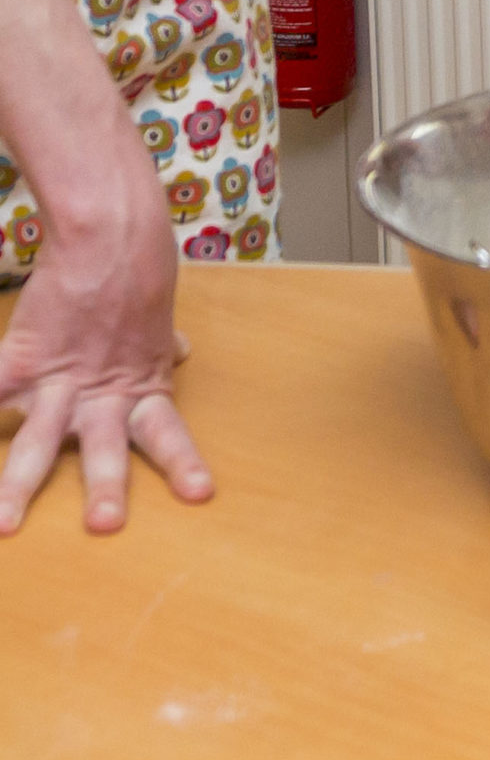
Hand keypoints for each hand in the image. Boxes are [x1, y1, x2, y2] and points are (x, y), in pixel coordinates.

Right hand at [0, 181, 211, 533]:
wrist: (110, 232)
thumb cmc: (137, 274)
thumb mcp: (157, 321)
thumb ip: (164, 347)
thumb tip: (185, 350)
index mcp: (140, 389)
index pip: (166, 435)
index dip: (182, 465)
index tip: (199, 494)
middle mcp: (101, 396)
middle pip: (106, 449)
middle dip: (106, 487)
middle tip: (105, 524)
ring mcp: (59, 383)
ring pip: (39, 443)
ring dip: (18, 486)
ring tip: (5, 526)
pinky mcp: (21, 360)